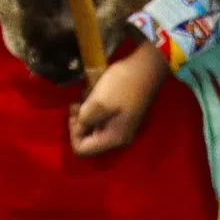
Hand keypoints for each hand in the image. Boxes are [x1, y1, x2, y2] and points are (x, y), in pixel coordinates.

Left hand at [69, 37, 171, 157]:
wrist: (145, 69)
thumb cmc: (121, 86)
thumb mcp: (97, 104)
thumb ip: (83, 120)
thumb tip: (78, 126)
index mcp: (113, 139)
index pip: (82, 150)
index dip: (73, 133)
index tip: (76, 114)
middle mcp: (117, 138)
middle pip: (86, 139)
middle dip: (78, 121)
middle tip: (78, 103)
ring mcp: (120, 126)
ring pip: (91, 126)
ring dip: (84, 111)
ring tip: (87, 95)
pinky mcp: (119, 115)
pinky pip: (99, 117)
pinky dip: (92, 106)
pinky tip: (94, 93)